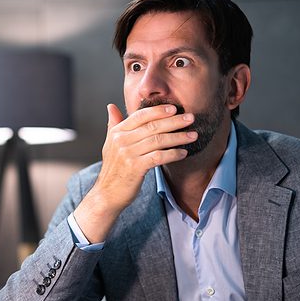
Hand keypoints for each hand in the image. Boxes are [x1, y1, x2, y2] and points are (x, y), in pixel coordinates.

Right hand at [73, 104, 195, 242]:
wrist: (107, 194)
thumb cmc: (113, 169)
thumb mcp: (109, 144)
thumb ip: (113, 124)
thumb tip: (111, 106)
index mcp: (116, 132)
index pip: (140, 116)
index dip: (158, 111)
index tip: (174, 108)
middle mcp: (121, 140)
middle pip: (152, 126)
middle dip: (174, 121)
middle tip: (191, 118)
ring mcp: (127, 154)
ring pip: (158, 140)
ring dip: (178, 137)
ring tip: (193, 136)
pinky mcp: (135, 167)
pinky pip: (159, 157)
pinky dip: (173, 154)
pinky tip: (183, 153)